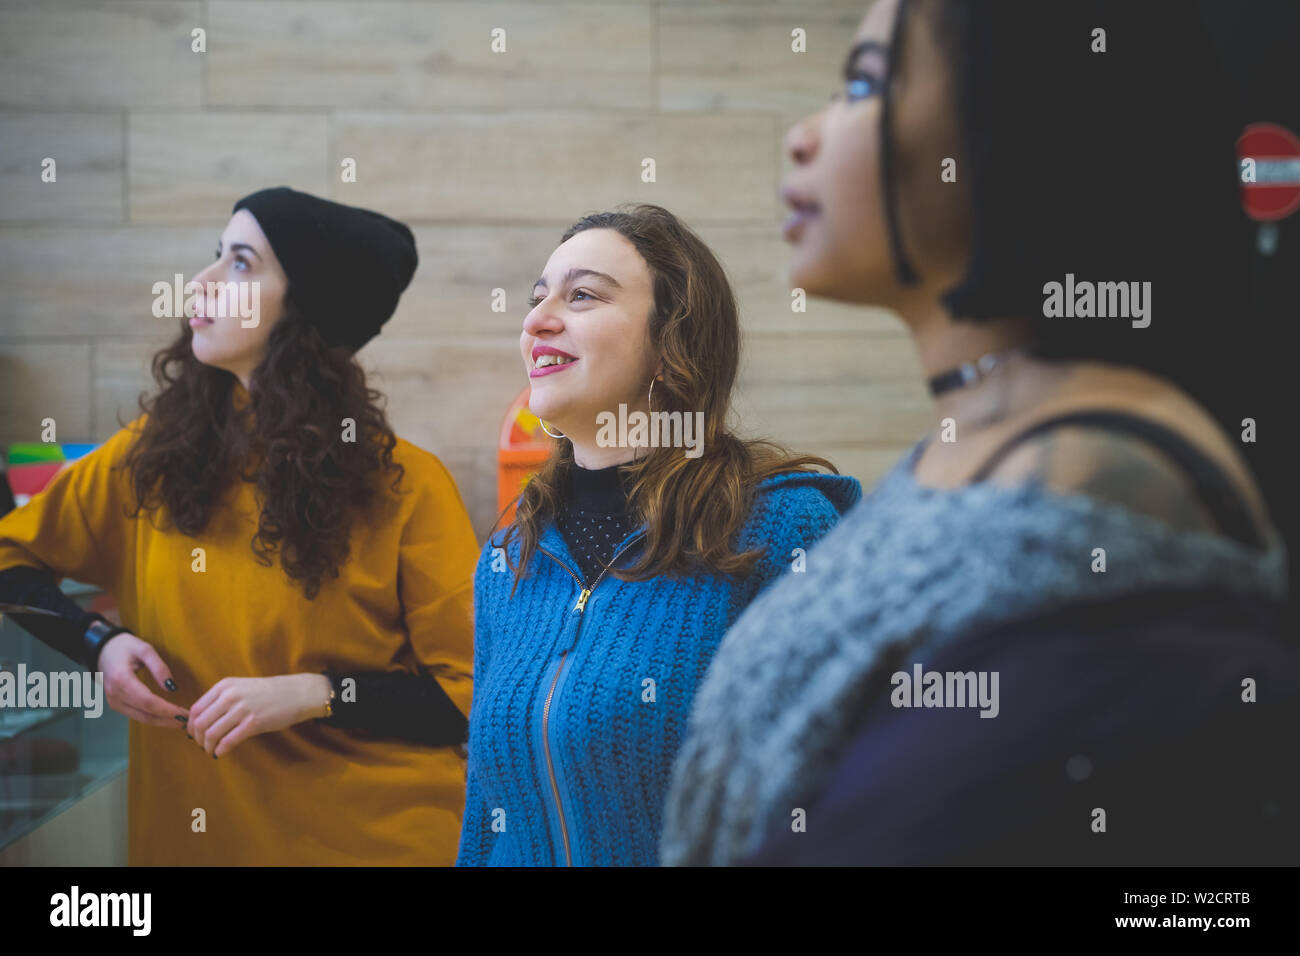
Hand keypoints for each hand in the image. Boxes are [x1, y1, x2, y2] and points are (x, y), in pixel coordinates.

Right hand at [97, 631, 189, 728]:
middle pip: (145, 714)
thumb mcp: (145, 649)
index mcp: (121, 680)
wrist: (102, 650)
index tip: (184, 713)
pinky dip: (153, 718)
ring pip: (141, 718)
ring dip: (162, 722)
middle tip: (188, 721)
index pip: (148, 702)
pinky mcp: (116, 704)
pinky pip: (136, 715)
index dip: (167, 710)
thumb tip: (172, 688)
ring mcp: (114, 702)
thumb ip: (159, 667)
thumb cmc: (124, 646)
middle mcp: (115, 695)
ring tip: (181, 721)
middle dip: (167, 720)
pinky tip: (167, 717)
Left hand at [187, 674, 332, 756]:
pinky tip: (221, 753)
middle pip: (200, 723)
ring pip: (211, 734)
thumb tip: (201, 720)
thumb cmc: (268, 692)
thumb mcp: (241, 687)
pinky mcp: (254, 723)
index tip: (194, 735)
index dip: (190, 726)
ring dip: (208, 747)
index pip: (195, 709)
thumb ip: (222, 699)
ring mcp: (242, 709)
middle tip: (202, 745)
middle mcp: (230, 696)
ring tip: (212, 750)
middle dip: (197, 739)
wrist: (297, 692)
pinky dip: (221, 750)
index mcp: (224, 685)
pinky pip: (228, 741)